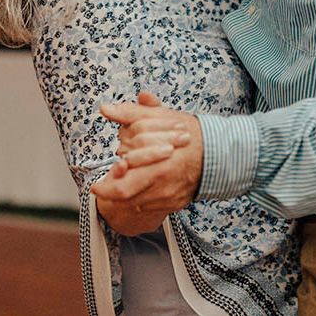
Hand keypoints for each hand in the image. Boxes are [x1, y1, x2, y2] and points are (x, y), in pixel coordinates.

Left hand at [92, 93, 203, 212]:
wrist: (219, 152)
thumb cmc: (189, 133)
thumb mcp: (160, 118)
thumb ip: (132, 114)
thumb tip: (106, 108)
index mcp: (158, 165)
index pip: (122, 185)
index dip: (106, 186)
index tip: (96, 184)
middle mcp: (162, 184)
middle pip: (127, 198)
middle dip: (109, 195)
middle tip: (100, 189)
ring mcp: (169, 196)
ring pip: (137, 204)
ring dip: (124, 197)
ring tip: (116, 187)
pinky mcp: (175, 203)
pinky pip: (151, 207)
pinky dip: (140, 199)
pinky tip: (138, 188)